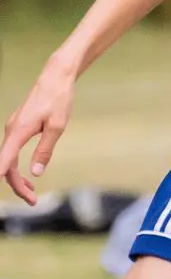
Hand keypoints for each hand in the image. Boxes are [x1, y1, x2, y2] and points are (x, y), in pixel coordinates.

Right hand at [0, 56, 76, 203]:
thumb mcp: (57, 127)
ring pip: (8, 159)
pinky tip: (27, 177)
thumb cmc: (58, 99)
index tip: (2, 186)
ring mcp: (13, 128)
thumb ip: (45, 150)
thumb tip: (36, 172)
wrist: (56, 77)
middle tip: (33, 201)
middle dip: (17, 185)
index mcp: (19, 130)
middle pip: (6, 165)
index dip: (2, 175)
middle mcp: (11, 130)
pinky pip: (11, 152)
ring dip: (16, 178)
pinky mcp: (18, 127)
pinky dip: (16, 167)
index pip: (4, 159)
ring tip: (31, 194)